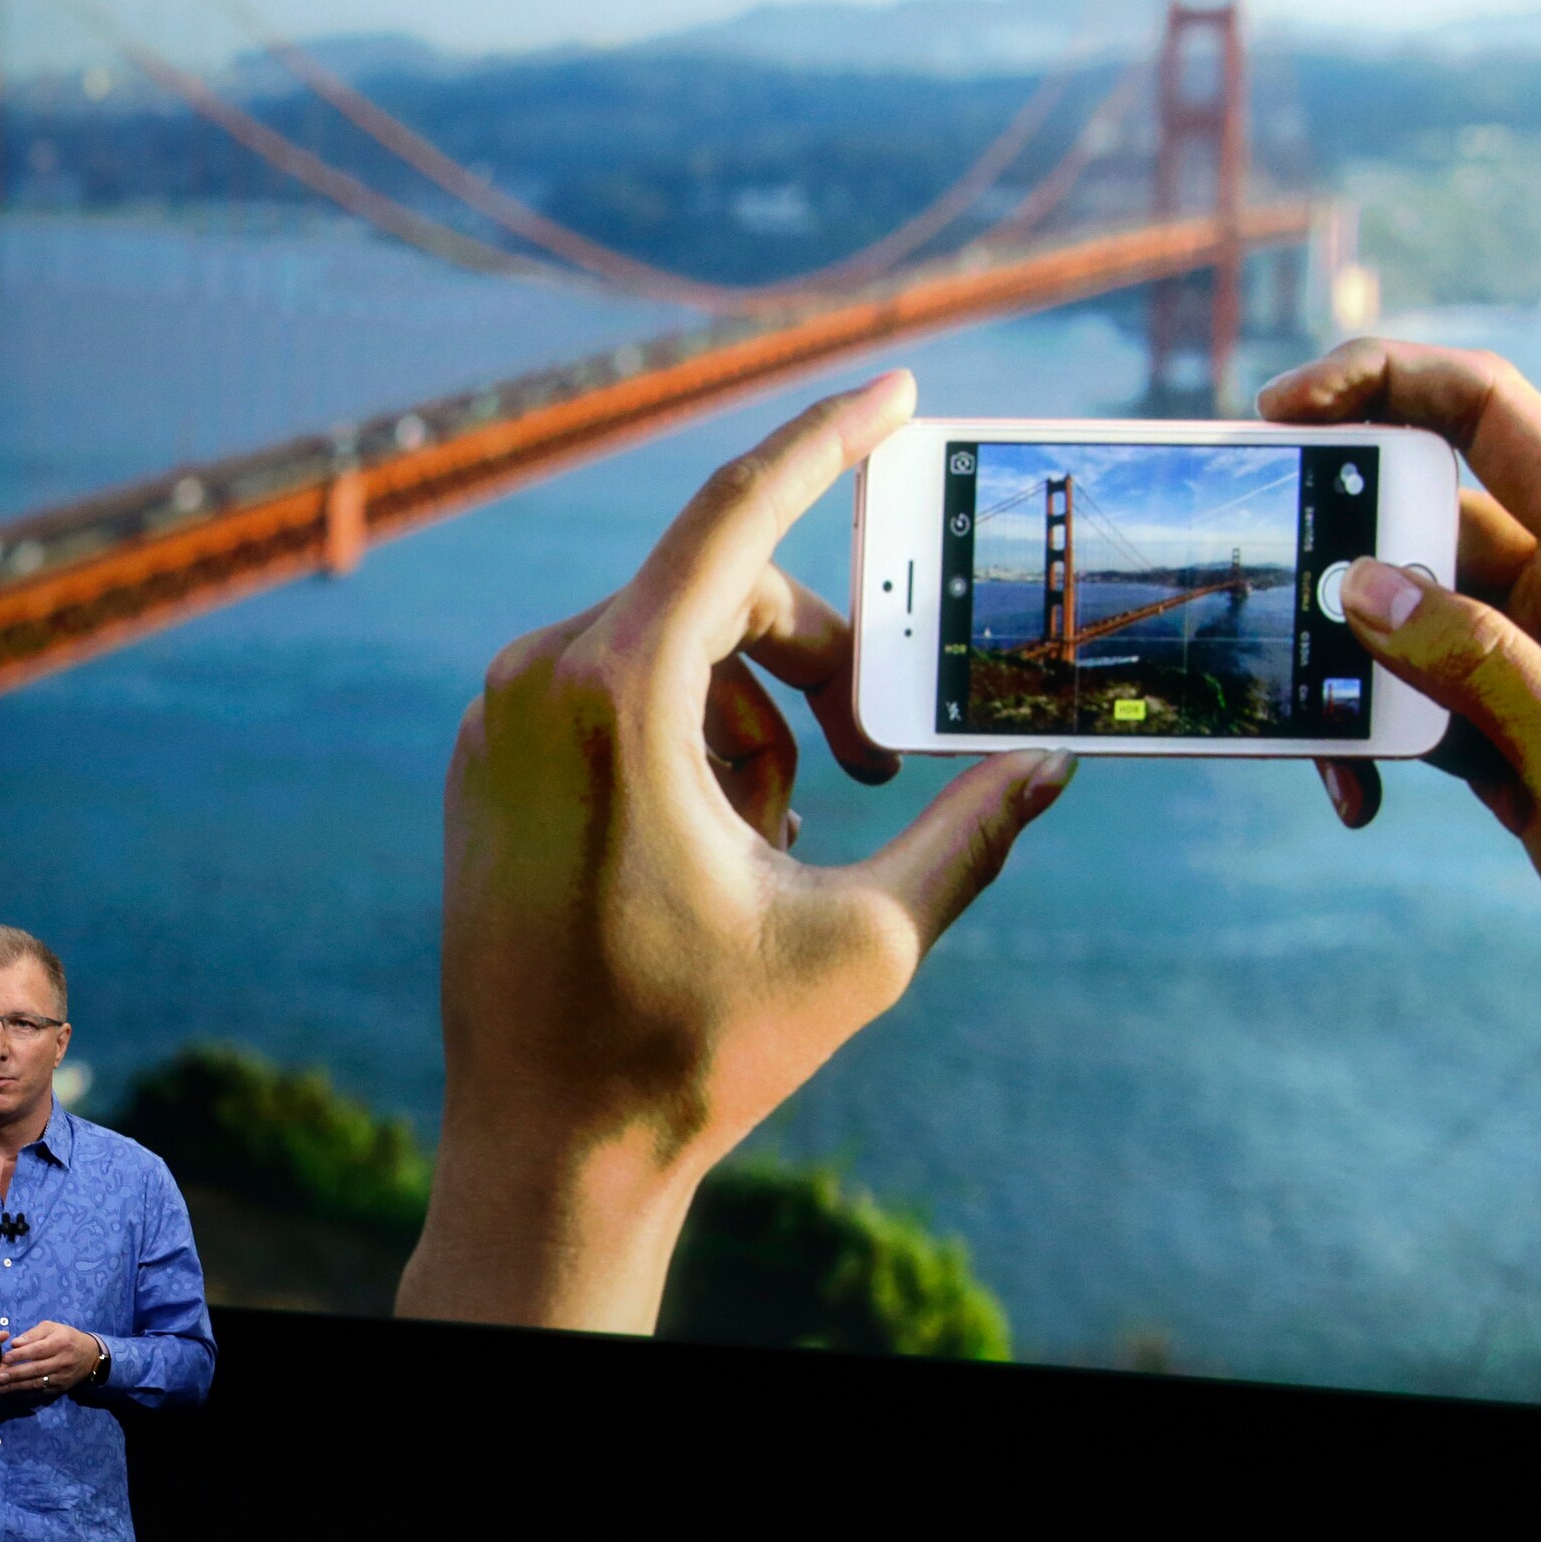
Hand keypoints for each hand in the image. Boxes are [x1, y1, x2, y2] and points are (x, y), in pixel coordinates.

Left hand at [0, 1321, 100, 1394]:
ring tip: (0, 1387)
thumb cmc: (66, 1338)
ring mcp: (61, 1377)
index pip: (38, 1350)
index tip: (5, 1358)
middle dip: (16, 1374)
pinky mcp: (59, 1388)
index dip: (21, 1354)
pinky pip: (41, 1390)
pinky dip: (26, 1392)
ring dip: (17, 1386)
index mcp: (60, 1343)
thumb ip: (33, 1334)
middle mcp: (61, 1361)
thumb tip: (15, 1343)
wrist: (90, 1357)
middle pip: (36, 1369)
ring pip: (37, 1382)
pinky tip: (12, 1391)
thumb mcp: (53, 1328)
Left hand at [395, 371, 1075, 1332]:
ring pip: (672, 644)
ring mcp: (498, 717)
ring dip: (757, 715)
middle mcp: (536, 681)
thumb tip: (1052, 766)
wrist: (546, 1150)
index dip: (826, 439)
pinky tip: (719, 838)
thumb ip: (967, 834)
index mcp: (612, 697)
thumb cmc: (696, 1050)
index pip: (734, 511)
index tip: (896, 391)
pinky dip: (690, 735)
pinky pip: (614, 689)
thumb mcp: (867, 941)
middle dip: (822, 656)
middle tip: (883, 756)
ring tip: (789, 834)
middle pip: (722, 589)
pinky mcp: (488, 756)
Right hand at [1261, 338, 1540, 1297]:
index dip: (1382, 382)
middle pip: (1420, 511)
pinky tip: (1352, 799)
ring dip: (1332, 663)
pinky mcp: (1507, 743)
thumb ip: (1482, 669)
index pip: (1491, 413)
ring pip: (1394, 615)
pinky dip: (1357, 737)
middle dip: (1326, 542)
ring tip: (1303, 730)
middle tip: (1249, 589)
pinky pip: (1400, 701)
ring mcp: (1538, 670)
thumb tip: (1356, 584)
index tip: (1278, 412)